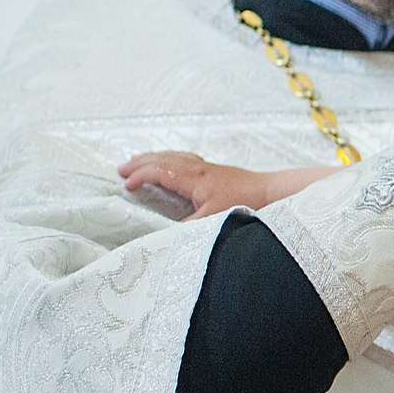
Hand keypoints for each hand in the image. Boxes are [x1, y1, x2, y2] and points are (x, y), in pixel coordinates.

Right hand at [118, 152, 329, 218]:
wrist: (272, 192)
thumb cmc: (246, 204)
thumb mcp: (214, 220)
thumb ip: (190, 227)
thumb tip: (168, 235)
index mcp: (194, 178)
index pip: (159, 172)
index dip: (140, 176)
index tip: (126, 186)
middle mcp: (198, 168)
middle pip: (162, 159)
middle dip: (140, 163)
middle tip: (121, 169)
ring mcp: (207, 167)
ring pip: (173, 156)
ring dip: (153, 158)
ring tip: (138, 161)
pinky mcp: (215, 170)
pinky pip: (185, 158)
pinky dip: (170, 158)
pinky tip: (171, 163)